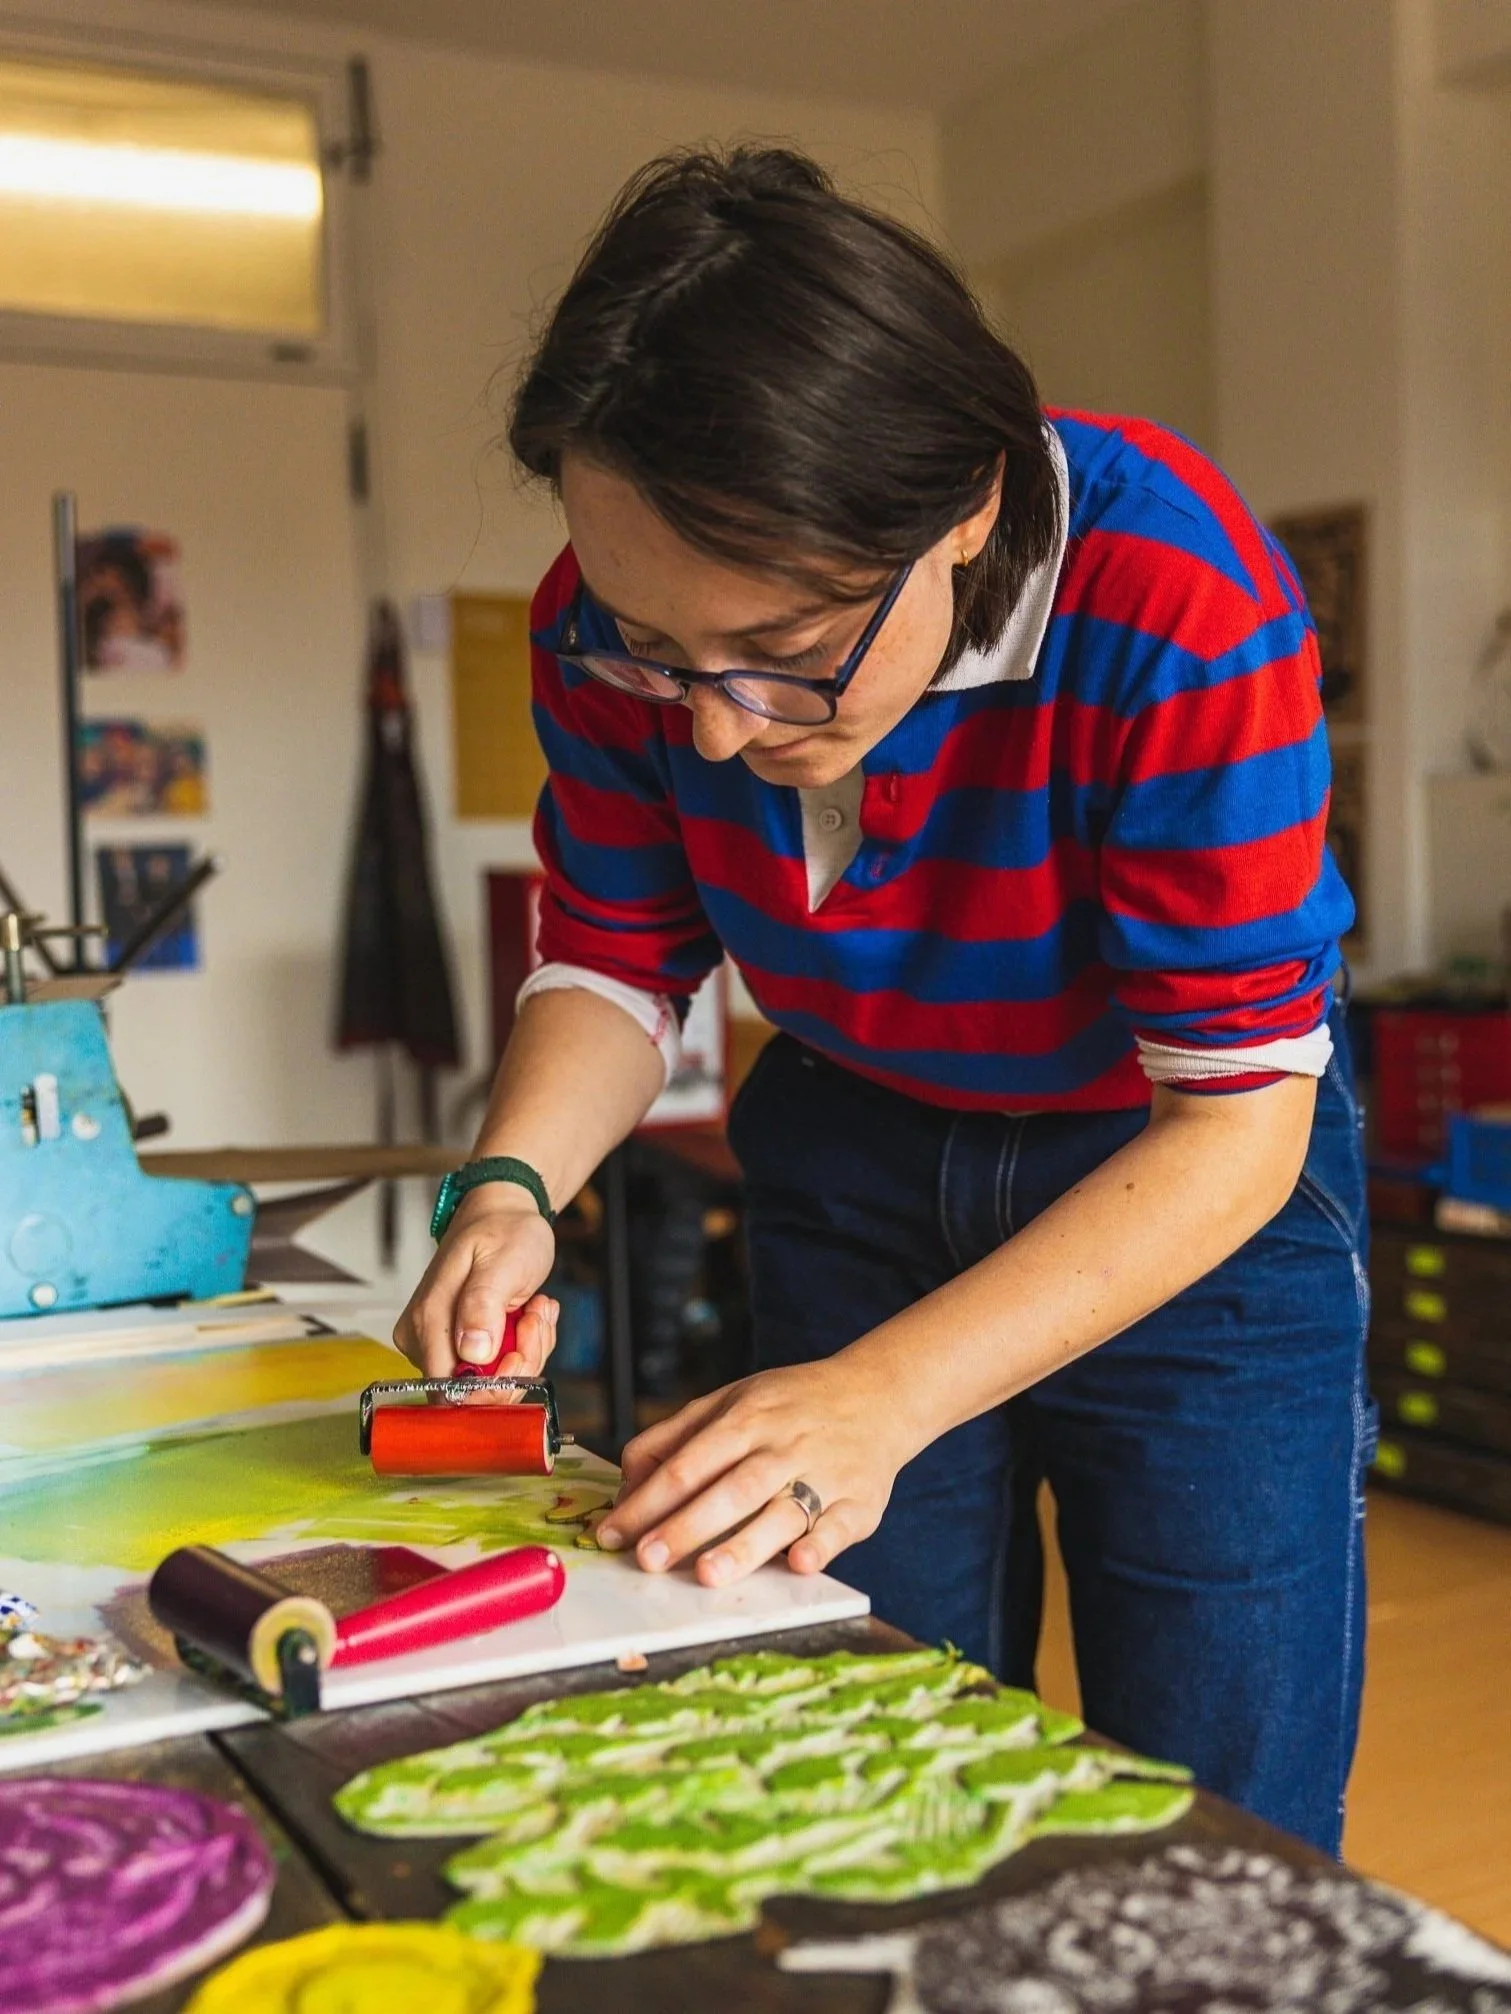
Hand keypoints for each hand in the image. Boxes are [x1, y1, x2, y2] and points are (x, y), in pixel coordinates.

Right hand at [394, 1189, 558, 1378]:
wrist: (503, 1216)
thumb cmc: (502, 1231)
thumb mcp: (501, 1261)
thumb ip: (483, 1305)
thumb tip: (471, 1351)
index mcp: (427, 1319)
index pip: (449, 1389)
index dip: (492, 1386)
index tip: (519, 1352)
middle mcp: (424, 1337)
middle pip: (474, 1391)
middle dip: (518, 1362)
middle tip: (535, 1317)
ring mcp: (440, 1342)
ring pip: (492, 1382)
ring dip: (526, 1350)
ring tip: (534, 1308)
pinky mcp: (460, 1344)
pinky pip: (497, 1368)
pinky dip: (523, 1347)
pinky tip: (528, 1314)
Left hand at [596, 1356, 916, 1586]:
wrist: (879, 1395)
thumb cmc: (790, 1405)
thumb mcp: (731, 1401)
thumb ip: (675, 1437)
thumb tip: (627, 1484)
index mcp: (746, 1419)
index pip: (688, 1463)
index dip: (648, 1500)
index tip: (613, 1534)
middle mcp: (782, 1446)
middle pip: (729, 1489)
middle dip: (686, 1526)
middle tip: (647, 1560)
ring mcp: (824, 1475)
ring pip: (780, 1512)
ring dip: (744, 1544)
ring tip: (707, 1574)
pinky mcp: (860, 1503)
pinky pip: (839, 1527)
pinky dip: (820, 1545)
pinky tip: (799, 1563)